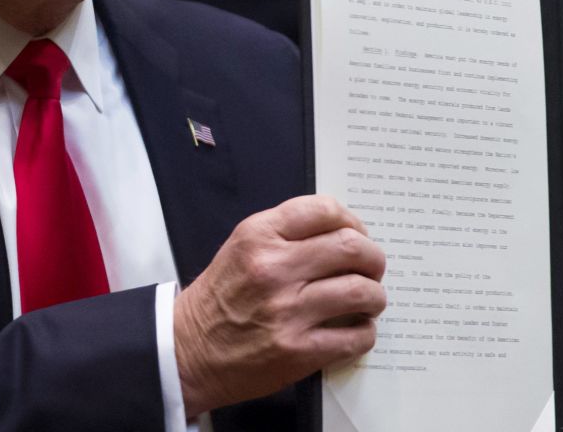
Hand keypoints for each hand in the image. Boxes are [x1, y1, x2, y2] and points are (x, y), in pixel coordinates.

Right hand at [173, 195, 385, 417]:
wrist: (187, 351)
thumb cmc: (218, 298)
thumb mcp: (240, 247)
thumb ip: (285, 234)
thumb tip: (342, 234)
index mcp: (258, 236)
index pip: (324, 210)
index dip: (352, 221)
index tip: (356, 234)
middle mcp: (274, 269)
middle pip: (352, 248)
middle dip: (373, 258)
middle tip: (372, 269)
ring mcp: (288, 312)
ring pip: (362, 292)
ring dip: (374, 297)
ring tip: (368, 302)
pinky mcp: (298, 351)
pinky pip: (355, 337)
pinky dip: (364, 333)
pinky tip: (356, 331)